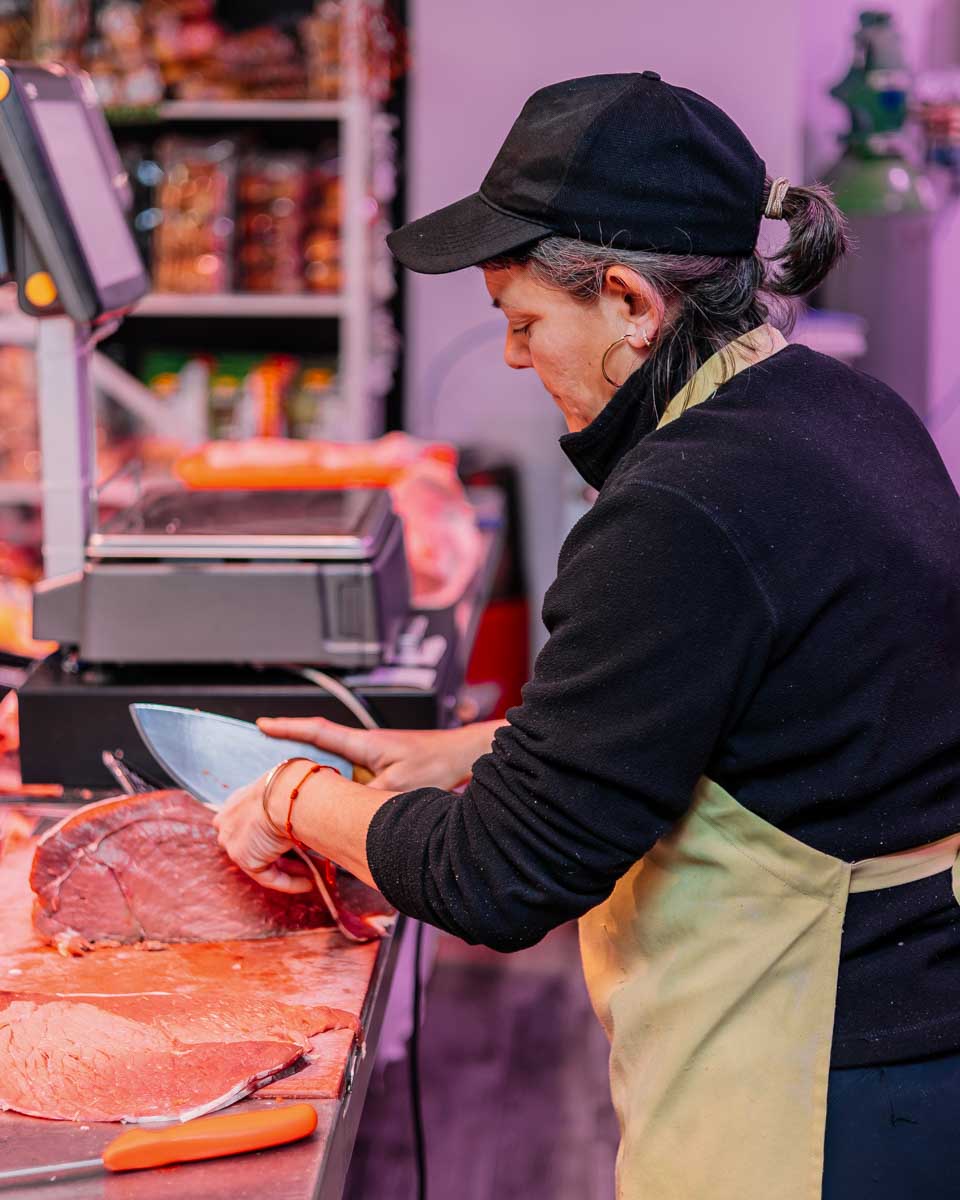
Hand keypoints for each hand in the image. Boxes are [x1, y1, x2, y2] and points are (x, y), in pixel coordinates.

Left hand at [213, 768, 313, 894]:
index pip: (251, 824)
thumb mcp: (288, 793)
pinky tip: (310, 883)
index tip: (295, 843)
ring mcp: (233, 841)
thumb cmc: (293, 786)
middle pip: (257, 845)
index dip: (274, 836)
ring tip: (314, 875)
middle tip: (308, 861)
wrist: (287, 793)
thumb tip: (312, 814)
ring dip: (292, 869)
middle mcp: (230, 822)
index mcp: (238, 802)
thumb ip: (290, 807)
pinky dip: (291, 882)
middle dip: (284, 855)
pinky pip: (270, 877)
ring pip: (264, 861)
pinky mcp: (244, 859)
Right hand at [256, 716, 502, 791]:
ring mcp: (373, 757)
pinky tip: (332, 803)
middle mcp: (365, 747)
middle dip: (292, 751)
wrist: (465, 755)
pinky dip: (338, 788)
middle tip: (264, 762)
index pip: (319, 732)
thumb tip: (344, 814)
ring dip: (316, 774)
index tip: (262, 725)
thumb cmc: (438, 762)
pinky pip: (351, 778)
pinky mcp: (383, 769)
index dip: (288, 729)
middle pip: (320, 746)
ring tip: (290, 789)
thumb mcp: (400, 786)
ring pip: (334, 765)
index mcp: (365, 743)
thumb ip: (369, 799)